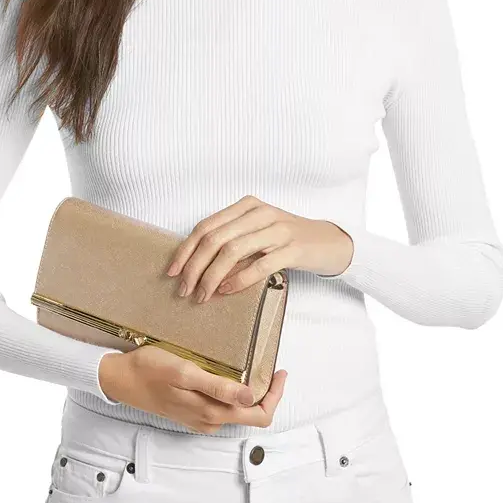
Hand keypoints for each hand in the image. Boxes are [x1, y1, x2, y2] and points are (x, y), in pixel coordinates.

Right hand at [99, 346, 287, 433]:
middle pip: (251, 416)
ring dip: (250, 395)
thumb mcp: (184, 373)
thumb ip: (217, 387)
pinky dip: (234, 395)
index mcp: (211, 413)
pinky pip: (222, 409)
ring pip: (237, 413)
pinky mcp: (192, 412)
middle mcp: (209, 421)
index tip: (279, 372)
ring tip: (255, 369)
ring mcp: (200, 419)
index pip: (258, 415)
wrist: (120, 379)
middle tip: (273, 369)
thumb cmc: (150, 370)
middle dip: (267, 395)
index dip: (274, 395)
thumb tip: (248, 397)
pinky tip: (230, 377)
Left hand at [165, 194, 353, 301]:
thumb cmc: (286, 240)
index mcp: (246, 206)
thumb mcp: (256, 233)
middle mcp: (260, 213)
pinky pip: (260, 264)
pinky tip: (227, 290)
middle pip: (215, 239)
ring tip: (203, 295)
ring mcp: (278, 229)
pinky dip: (239, 279)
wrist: (329, 242)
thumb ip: (230, 241)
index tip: (172, 272)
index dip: (185, 250)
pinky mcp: (293, 248)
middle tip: (185, 290)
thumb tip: (194, 267)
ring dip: (212, 276)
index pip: (206, 226)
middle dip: (195, 267)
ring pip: (233, 251)